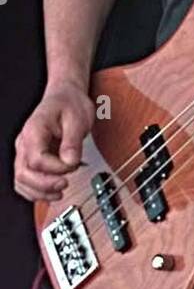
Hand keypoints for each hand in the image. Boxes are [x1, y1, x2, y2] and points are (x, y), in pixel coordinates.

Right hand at [13, 79, 93, 202]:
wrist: (65, 96)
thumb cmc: (70, 104)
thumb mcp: (78, 118)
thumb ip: (73, 141)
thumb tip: (70, 161)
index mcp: (34, 130)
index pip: (37, 159)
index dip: (55, 168)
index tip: (73, 165)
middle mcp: (24, 143)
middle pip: (23, 173)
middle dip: (45, 185)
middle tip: (65, 184)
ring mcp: (24, 152)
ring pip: (21, 181)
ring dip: (39, 192)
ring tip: (59, 192)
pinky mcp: (29, 159)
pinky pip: (25, 180)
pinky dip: (36, 191)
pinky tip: (51, 193)